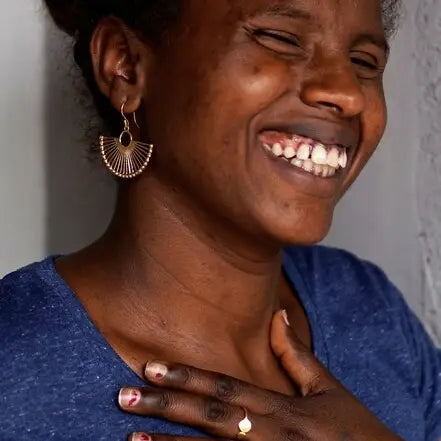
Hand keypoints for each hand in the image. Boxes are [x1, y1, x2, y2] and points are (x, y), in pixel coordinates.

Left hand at [118, 310, 402, 440]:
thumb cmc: (356, 432)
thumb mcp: (329, 390)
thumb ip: (298, 355)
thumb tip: (277, 315)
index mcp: (281, 409)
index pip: (224, 387)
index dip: (187, 377)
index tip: (152, 368)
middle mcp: (269, 436)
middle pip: (209, 418)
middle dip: (166, 406)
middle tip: (123, 396)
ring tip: (131, 436)